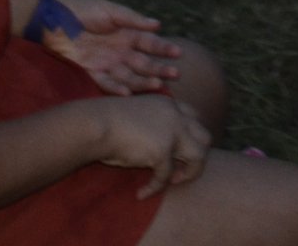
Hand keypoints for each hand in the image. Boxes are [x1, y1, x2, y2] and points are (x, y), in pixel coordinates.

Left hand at [45, 0, 184, 95]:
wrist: (53, 19)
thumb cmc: (83, 10)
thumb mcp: (110, 10)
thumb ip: (132, 19)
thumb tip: (158, 25)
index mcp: (127, 34)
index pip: (150, 43)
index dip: (164, 48)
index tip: (178, 53)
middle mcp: (120, 51)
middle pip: (144, 63)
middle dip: (159, 69)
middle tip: (174, 74)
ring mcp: (107, 63)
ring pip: (130, 76)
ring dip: (144, 82)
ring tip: (158, 86)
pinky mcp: (91, 72)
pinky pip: (107, 83)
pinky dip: (117, 89)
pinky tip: (128, 93)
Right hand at [95, 94, 209, 197]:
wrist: (92, 125)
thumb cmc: (105, 123)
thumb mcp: (137, 118)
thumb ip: (154, 126)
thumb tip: (164, 152)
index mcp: (168, 103)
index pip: (195, 117)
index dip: (191, 137)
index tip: (179, 153)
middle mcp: (175, 114)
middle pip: (205, 136)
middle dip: (196, 157)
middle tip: (178, 170)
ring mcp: (171, 131)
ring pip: (200, 155)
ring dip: (190, 173)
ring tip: (171, 181)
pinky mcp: (162, 150)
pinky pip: (167, 176)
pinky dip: (155, 188)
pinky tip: (142, 193)